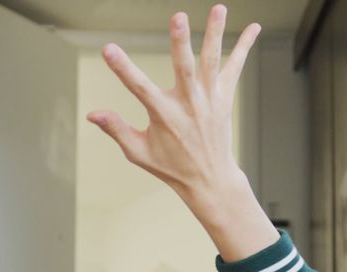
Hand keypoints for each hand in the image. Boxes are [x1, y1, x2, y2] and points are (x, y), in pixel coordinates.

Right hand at [87, 5, 278, 261]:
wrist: (210, 180)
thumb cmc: (172, 167)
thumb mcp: (138, 152)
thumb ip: (116, 129)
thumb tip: (92, 114)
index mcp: (164, 116)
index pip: (138, 87)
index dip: (122, 68)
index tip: (108, 49)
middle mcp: (188, 104)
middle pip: (184, 67)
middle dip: (180, 41)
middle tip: (177, 16)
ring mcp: (209, 99)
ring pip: (212, 61)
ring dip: (215, 33)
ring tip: (218, 8)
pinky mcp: (224, 98)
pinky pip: (235, 68)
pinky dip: (244, 47)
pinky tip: (254, 27)